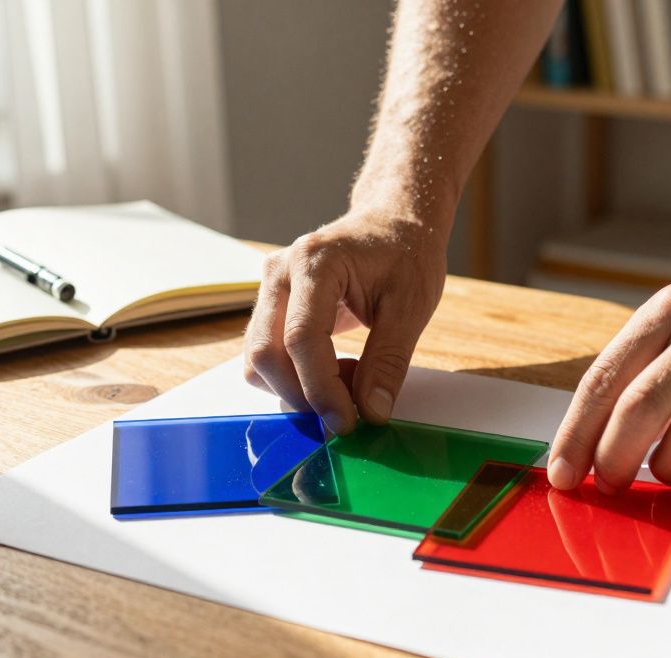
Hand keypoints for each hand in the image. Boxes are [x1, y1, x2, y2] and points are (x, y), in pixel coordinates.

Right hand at [243, 209, 447, 434]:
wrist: (393, 221)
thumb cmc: (406, 254)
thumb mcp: (412, 306)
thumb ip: (389, 361)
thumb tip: (371, 412)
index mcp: (314, 262)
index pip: (301, 339)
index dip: (321, 389)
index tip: (349, 423)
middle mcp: (279, 272)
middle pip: (266, 354)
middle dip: (304, 396)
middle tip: (351, 411)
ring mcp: (268, 287)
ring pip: (258, 360)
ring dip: (298, 388)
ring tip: (350, 378)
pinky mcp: (270, 305)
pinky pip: (267, 354)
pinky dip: (296, 377)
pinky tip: (335, 368)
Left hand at [547, 249, 670, 491]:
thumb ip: (643, 365)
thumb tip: (593, 436)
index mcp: (667, 310)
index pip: (604, 379)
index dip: (576, 433)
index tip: (562, 471)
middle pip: (641, 407)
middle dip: (614, 458)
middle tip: (608, 485)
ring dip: (670, 465)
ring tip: (667, 471)